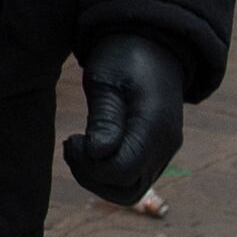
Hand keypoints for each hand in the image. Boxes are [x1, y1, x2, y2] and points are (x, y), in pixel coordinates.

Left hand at [65, 34, 184, 206]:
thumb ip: (104, 116)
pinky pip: (131, 179)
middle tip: (72, 145)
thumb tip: (97, 153)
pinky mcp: (154, 154)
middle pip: (126, 191)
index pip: (120, 171)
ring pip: (128, 191)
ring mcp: (162, 153)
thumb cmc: (124, 56)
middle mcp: (164, 147)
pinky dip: (106, 174)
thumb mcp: (106, 78)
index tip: (74, 138)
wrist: (152, 45)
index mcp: (154, 127)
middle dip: (91, 177)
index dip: (90, 164)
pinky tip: (91, 149)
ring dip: (97, 179)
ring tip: (79, 148)